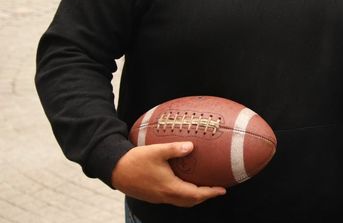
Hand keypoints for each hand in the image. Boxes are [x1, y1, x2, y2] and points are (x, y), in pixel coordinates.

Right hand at [111, 142, 225, 206]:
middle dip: (205, 197)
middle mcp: (165, 196)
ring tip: (204, 189)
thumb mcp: (156, 151)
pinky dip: (183, 195)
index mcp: (169, 187)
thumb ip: (175, 149)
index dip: (210, 193)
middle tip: (217, 190)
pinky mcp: (152, 195)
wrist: (115, 170)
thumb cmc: (135, 160)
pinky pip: (173, 198)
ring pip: (181, 201)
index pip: (195, 195)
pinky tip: (184, 184)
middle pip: (190, 201)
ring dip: (194, 197)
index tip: (222, 190)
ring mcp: (158, 197)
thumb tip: (192, 146)